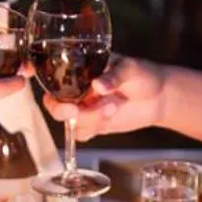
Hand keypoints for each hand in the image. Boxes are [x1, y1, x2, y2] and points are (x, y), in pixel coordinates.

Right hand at [38, 55, 166, 139]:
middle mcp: (77, 88)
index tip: (41, 83)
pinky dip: (92, 128)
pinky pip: (81, 132)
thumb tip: (98, 86)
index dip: (41, 77)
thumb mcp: (130, 69)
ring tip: (112, 107)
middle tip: (77, 110)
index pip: (53, 73)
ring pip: (69, 120)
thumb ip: (114, 76)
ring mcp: (84, 107)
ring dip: (87, 118)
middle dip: (63, 109)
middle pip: (54, 102)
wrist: (160, 98)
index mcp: (81, 69)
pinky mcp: (93, 124)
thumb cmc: (143, 75)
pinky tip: (109, 117)